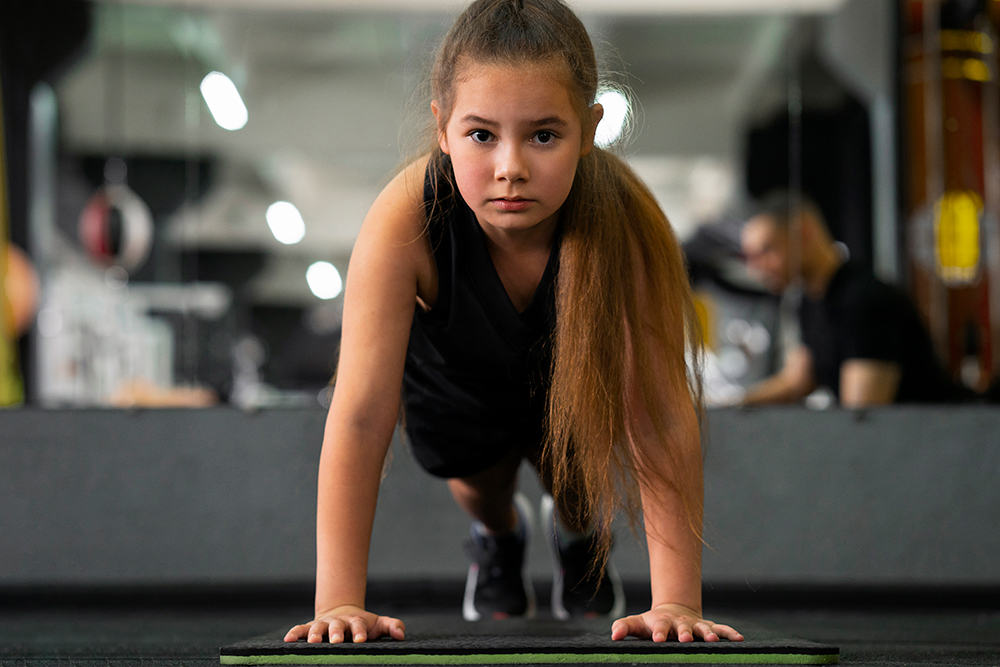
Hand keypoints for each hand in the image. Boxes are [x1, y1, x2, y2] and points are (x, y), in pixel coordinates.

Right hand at [284, 605, 405, 643]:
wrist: (344, 613)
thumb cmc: (364, 625)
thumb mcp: (379, 624)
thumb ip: (392, 626)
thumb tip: (401, 634)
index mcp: (356, 622)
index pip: (359, 626)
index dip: (359, 632)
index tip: (360, 640)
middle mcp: (339, 622)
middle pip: (337, 626)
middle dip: (336, 633)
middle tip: (336, 641)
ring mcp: (324, 625)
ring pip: (318, 628)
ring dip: (315, 634)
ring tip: (312, 642)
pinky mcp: (311, 628)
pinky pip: (301, 629)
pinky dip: (295, 633)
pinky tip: (287, 639)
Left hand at [611, 604, 743, 642]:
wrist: (673, 612)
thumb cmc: (652, 624)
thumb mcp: (638, 624)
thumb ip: (624, 627)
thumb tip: (613, 635)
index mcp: (661, 623)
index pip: (659, 626)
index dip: (659, 632)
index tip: (658, 639)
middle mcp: (680, 623)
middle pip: (683, 627)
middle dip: (685, 633)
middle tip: (685, 639)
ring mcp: (696, 625)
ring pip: (704, 629)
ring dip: (709, 634)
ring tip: (714, 641)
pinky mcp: (709, 627)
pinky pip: (721, 629)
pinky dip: (730, 633)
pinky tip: (740, 638)